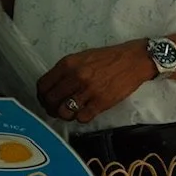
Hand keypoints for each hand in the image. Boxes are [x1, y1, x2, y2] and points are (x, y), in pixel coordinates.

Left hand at [38, 43, 152, 124]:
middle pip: (51, 101)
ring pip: (64, 112)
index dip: (42, 96)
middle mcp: (75, 77)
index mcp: (68, 64)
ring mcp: (88, 91)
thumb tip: (52, 87)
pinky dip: (81, 118)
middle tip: (56, 109)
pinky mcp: (101, 103)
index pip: (43, 85)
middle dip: (51, 108)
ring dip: (65, 115)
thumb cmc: (107, 58)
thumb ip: (66, 71)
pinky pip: (82, 118)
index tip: (46, 100)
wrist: (134, 60)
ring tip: (71, 112)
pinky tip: (85, 112)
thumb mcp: (82, 57)